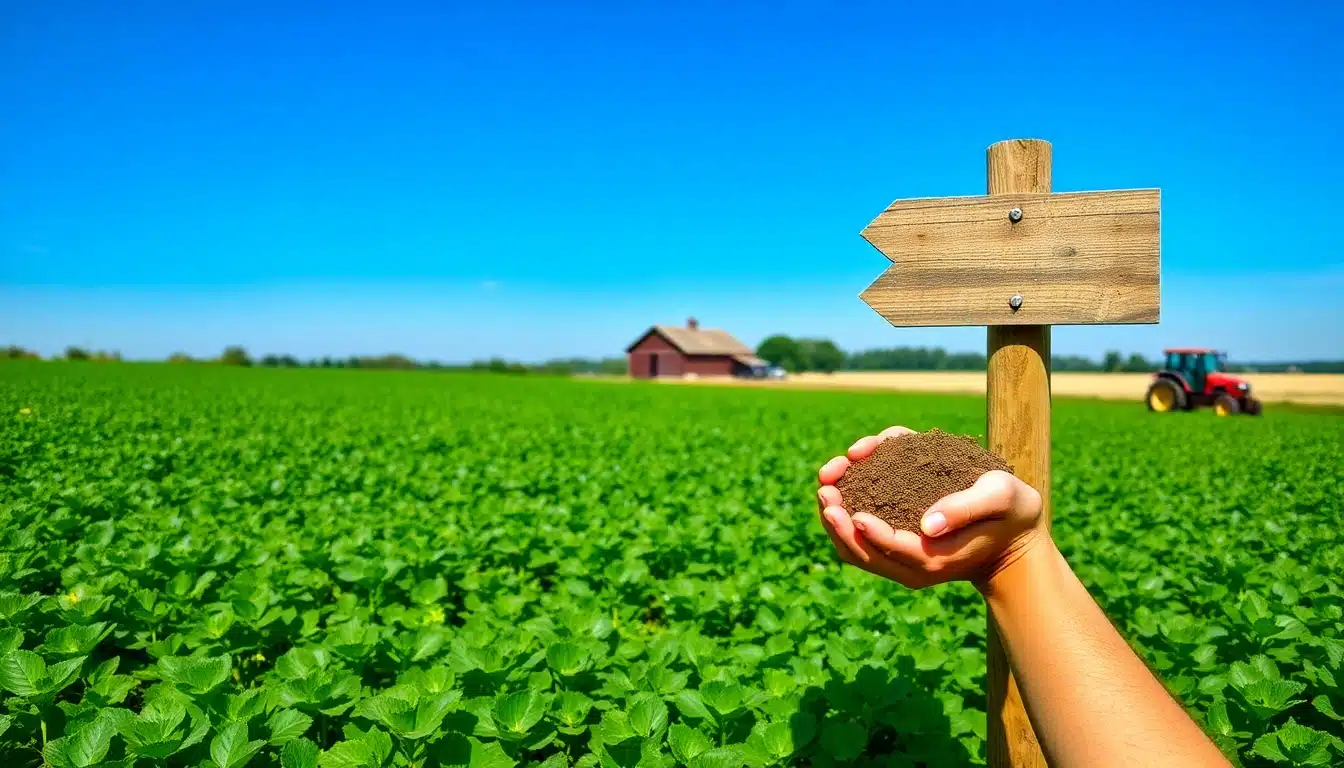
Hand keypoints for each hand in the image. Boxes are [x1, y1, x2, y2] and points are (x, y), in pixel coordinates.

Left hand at [816, 426, 1045, 590]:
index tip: (852, 511)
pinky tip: (846, 473)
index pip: (892, 550)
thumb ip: (967, 507)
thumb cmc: (1010, 511)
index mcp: (935, 558)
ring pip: (851, 547)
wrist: (1012, 534)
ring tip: (827, 477)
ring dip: (832, 516)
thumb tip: (927, 524)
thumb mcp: (1001, 497)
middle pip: (859, 553)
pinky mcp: (895, 545)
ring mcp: (901, 557)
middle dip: (836, 521)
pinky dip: (844, 509)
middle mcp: (912, 564)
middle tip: (825, 488)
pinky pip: (858, 536)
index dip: (869, 533)